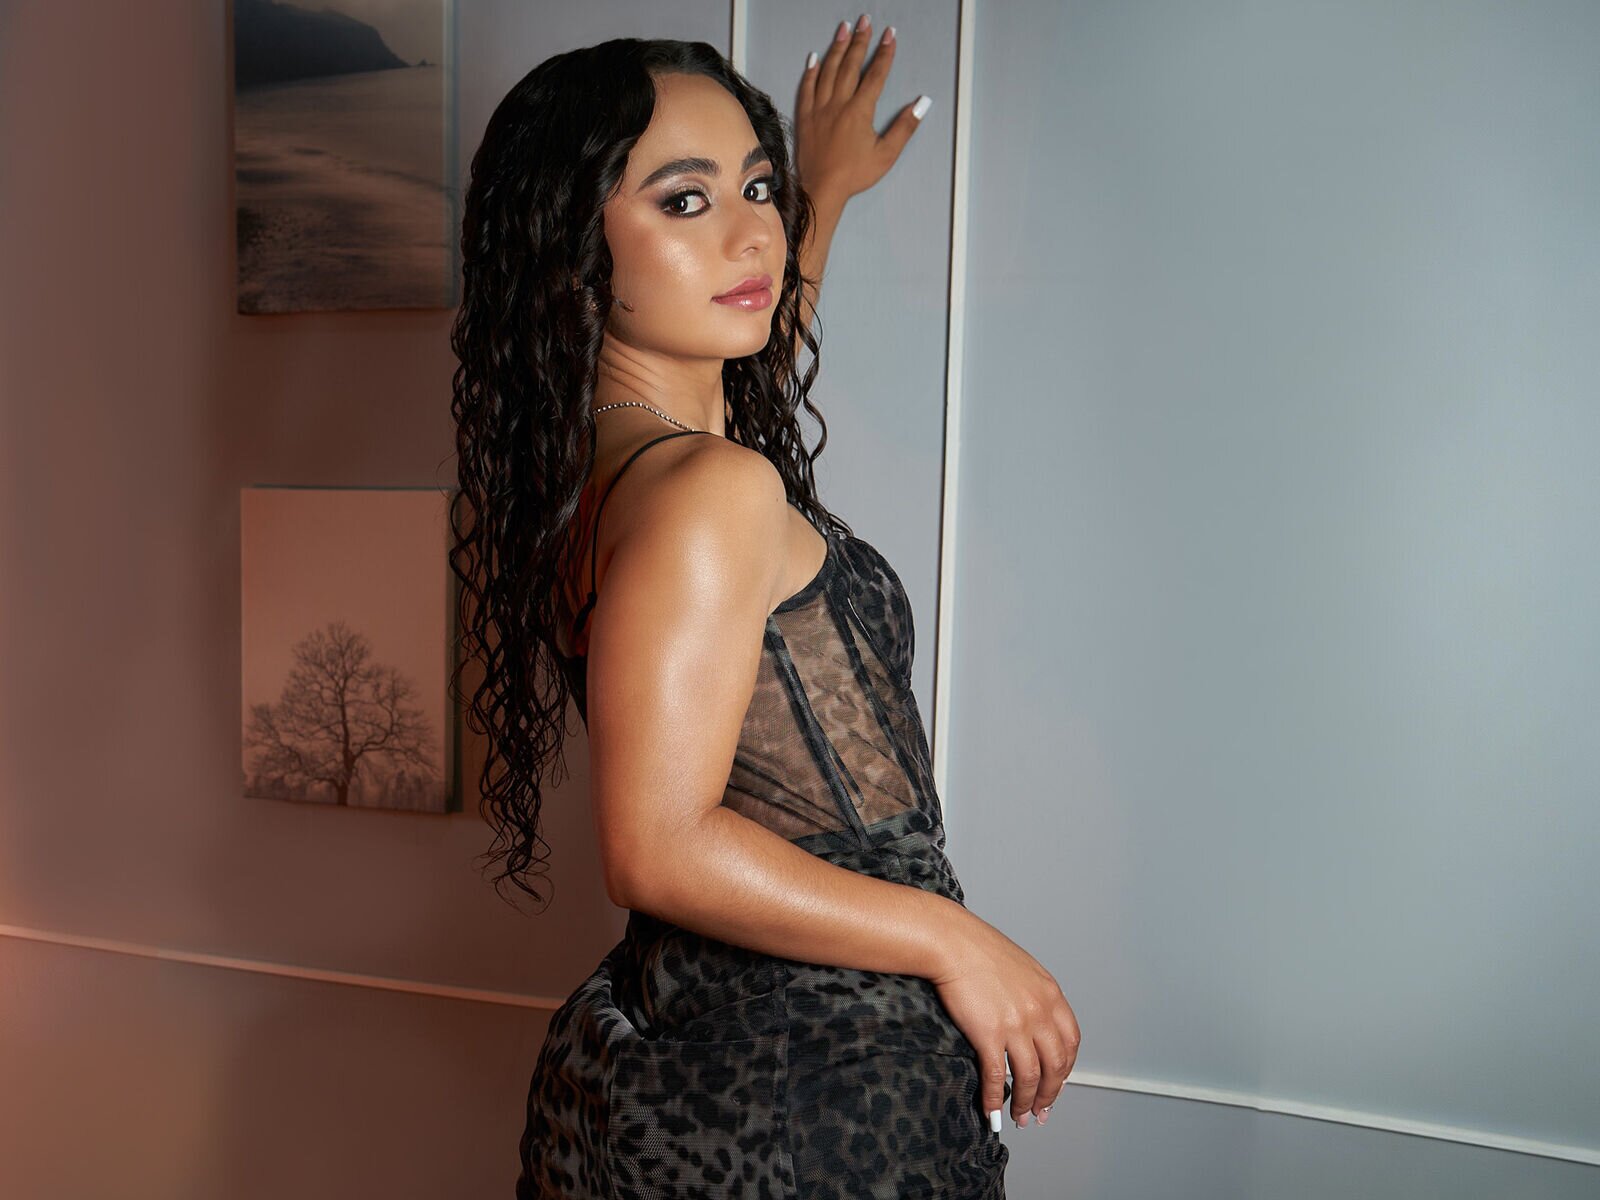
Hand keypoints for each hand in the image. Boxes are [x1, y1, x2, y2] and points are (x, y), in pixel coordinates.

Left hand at [795, 15, 928, 208]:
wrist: (822, 188)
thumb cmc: (855, 174)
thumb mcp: (886, 154)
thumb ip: (904, 127)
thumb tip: (922, 104)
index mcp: (860, 111)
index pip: (876, 74)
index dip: (885, 53)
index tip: (890, 35)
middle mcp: (839, 104)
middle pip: (851, 65)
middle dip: (860, 40)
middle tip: (865, 21)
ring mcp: (820, 108)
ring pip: (828, 70)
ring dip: (837, 47)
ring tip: (844, 29)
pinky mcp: (806, 116)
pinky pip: (807, 87)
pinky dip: (811, 71)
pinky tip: (815, 58)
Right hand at [930, 909, 1079, 1129]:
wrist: (951, 942)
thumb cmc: (978, 949)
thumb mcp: (1021, 968)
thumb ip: (1034, 995)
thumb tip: (1033, 1022)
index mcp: (1051, 995)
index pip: (1071, 1043)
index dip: (1066, 1070)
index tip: (1057, 1085)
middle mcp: (1040, 1012)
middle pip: (1056, 1066)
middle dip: (1050, 1095)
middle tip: (1041, 1112)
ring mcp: (1016, 1024)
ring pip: (1031, 1076)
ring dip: (1027, 1102)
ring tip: (1020, 1117)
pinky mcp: (989, 1033)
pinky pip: (997, 1075)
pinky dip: (996, 1098)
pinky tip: (992, 1111)